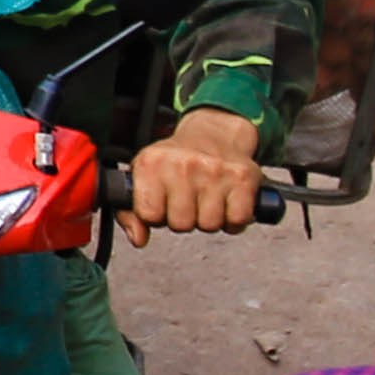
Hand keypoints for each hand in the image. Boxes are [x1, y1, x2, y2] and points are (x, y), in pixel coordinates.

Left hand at [120, 106, 262, 245]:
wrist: (213, 134)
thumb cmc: (174, 163)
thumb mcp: (144, 178)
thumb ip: (132, 213)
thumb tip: (138, 240)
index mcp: (150, 163)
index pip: (148, 215)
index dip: (156, 217)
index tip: (161, 206)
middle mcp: (181, 164)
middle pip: (181, 224)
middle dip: (183, 221)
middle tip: (187, 203)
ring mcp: (214, 169)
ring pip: (209, 225)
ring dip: (208, 220)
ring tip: (206, 201)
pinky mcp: (242, 177)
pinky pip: (237, 219)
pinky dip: (234, 220)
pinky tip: (226, 204)